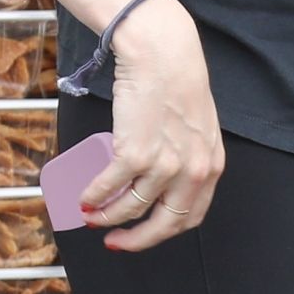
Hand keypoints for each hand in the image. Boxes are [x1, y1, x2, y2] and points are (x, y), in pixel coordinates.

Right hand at [79, 0, 223, 250]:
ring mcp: (164, 165)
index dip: (161, 232)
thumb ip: (187, 155)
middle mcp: (192, 171)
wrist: (163, 52)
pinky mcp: (135, 154)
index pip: (189, 216)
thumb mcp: (198, 126)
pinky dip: (92, 196)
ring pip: (130, 207)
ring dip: (106, 216)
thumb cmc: (177, 80)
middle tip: (113, 240)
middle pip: (163, 224)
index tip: (141, 233)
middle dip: (135, 239)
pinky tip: (84, 197)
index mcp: (210, 165)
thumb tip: (163, 180)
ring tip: (91, 213)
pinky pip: (108, 186)